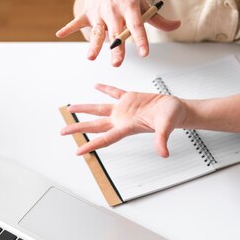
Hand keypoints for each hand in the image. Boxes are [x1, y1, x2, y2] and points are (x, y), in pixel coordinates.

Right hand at [55, 0, 179, 65]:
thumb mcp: (144, 3)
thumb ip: (159, 19)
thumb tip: (177, 25)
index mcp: (130, 8)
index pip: (137, 27)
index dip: (141, 40)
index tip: (144, 53)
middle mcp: (114, 11)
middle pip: (116, 33)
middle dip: (116, 48)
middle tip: (118, 63)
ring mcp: (99, 12)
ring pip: (97, 31)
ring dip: (93, 44)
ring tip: (90, 56)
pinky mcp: (87, 12)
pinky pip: (77, 22)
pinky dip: (68, 28)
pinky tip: (60, 34)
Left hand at [61, 83, 186, 157]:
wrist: (176, 109)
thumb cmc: (172, 118)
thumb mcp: (166, 127)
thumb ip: (162, 139)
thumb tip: (164, 153)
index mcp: (128, 127)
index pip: (106, 138)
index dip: (91, 145)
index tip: (77, 150)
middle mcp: (122, 120)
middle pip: (95, 125)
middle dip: (78, 128)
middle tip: (63, 131)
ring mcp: (124, 109)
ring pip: (99, 109)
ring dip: (84, 109)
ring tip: (70, 108)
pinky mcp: (129, 98)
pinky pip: (113, 92)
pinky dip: (104, 89)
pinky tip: (96, 86)